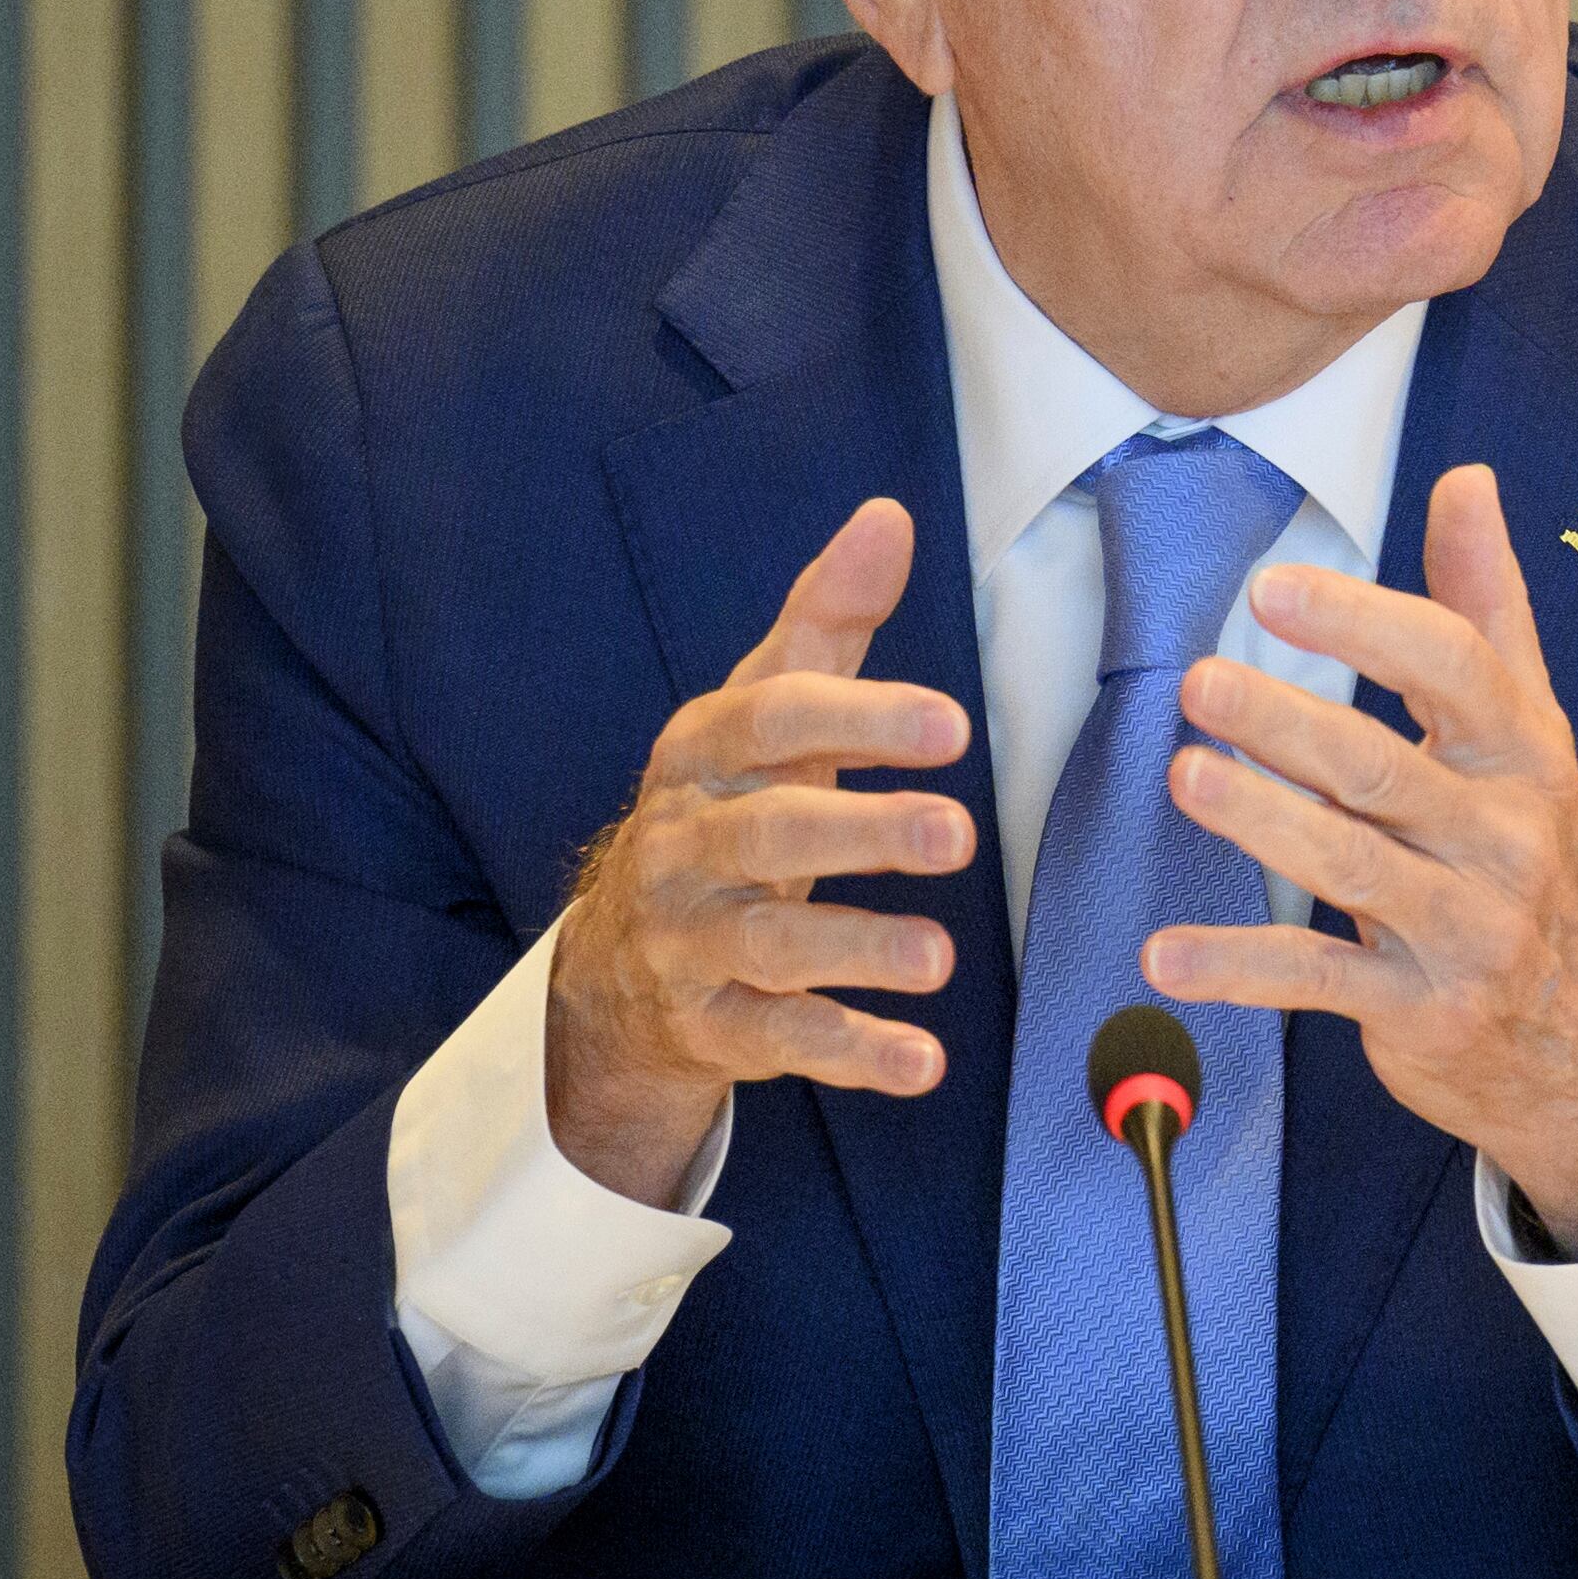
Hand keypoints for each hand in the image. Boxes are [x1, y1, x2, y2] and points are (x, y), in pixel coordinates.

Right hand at [544, 497, 978, 1208]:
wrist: (619, 960)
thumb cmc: (730, 802)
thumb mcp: (766, 708)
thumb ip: (830, 619)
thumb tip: (889, 516)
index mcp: (703, 754)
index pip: (772, 721)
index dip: (861, 717)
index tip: (954, 724)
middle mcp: (685, 845)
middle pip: (768, 833)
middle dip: (861, 832)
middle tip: (957, 833)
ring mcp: (690, 941)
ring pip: (771, 943)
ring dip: (860, 949)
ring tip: (943, 956)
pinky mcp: (711, 1027)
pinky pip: (779, 1041)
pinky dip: (852, 1053)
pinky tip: (924, 1062)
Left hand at [1148, 462, 1577, 1255]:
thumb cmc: (1541, 862)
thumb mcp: (1533, 733)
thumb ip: (1487, 608)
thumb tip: (1467, 480)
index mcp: (1526, 755)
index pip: (1453, 669)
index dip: (1364, 624)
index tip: (1275, 589)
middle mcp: (1504, 838)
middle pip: (1388, 767)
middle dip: (1291, 722)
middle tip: (1200, 680)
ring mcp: (1466, 930)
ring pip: (1352, 868)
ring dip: (1263, 822)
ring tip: (1185, 777)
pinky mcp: (1422, 1011)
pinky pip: (1320, 983)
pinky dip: (1240, 969)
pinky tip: (1164, 954)